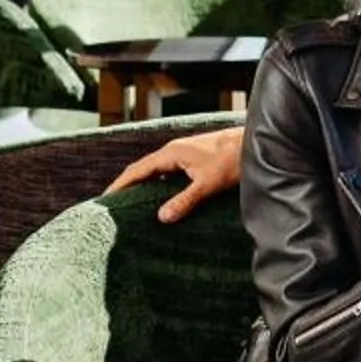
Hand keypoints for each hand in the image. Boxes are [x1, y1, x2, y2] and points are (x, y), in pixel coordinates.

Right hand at [104, 124, 242, 221]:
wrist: (255, 144)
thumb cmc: (233, 160)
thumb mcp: (207, 184)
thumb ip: (184, 201)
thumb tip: (161, 217)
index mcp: (171, 153)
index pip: (137, 170)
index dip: (120, 184)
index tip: (105, 198)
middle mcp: (174, 150)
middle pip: (143, 169)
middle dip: (127, 185)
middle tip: (113, 204)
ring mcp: (185, 153)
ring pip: (157, 170)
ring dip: (144, 184)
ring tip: (132, 203)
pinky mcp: (195, 158)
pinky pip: (169, 171)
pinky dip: (160, 183)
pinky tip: (162, 196)